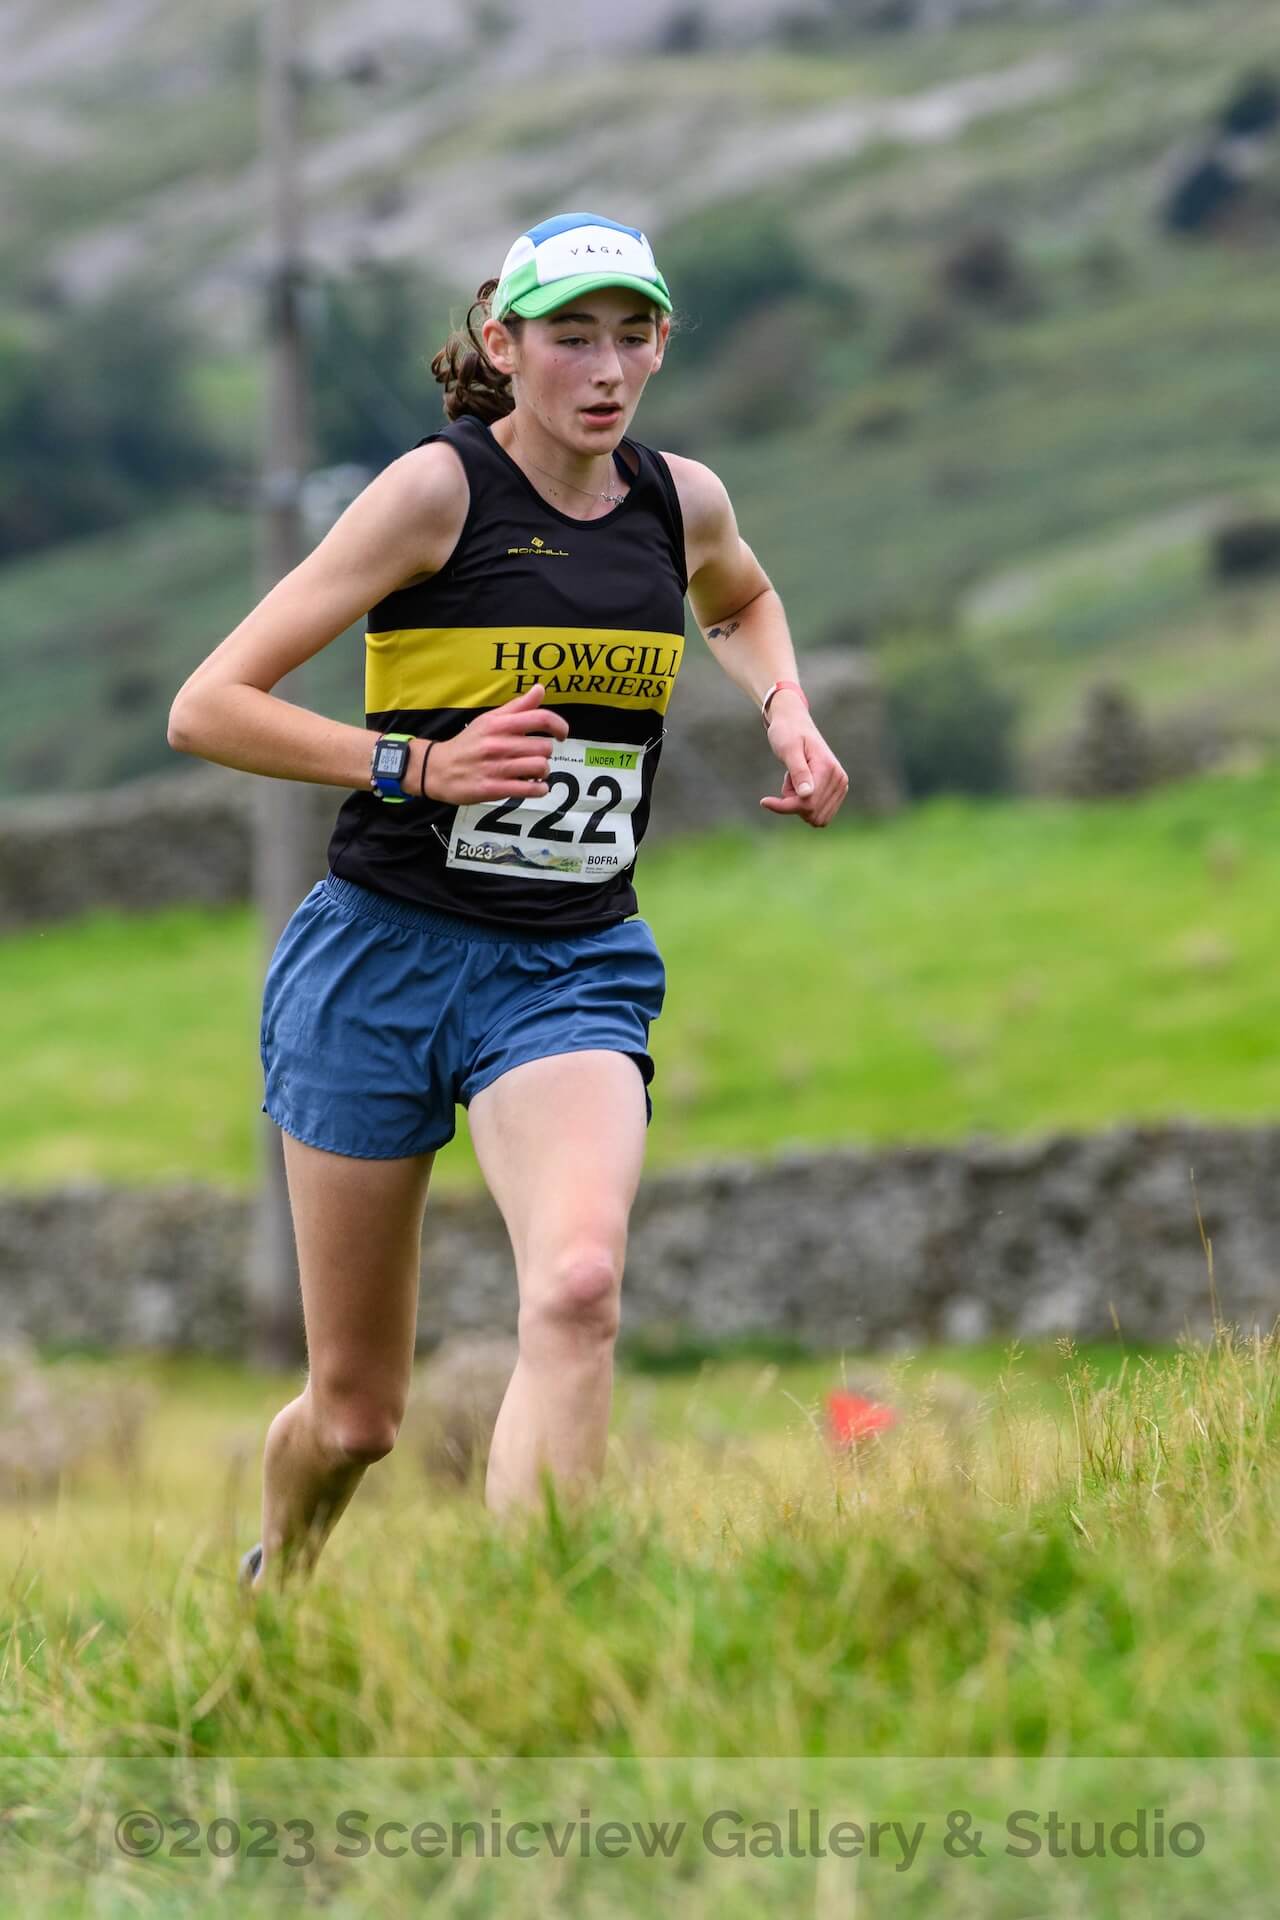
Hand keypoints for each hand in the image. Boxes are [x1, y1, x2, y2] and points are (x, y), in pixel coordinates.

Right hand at [413, 684, 568, 804]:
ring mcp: (496, 767)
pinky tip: (534, 785)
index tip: (562, 734)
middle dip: (545, 752)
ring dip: (542, 771)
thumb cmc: (468, 744)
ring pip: (540, 767)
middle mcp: (498, 744)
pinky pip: (530, 789)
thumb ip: (517, 706)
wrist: (438, 769)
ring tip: (534, 771)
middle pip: (544, 747)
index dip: (559, 726)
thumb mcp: (489, 720)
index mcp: (499, 724)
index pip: (541, 719)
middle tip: (535, 755)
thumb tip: (540, 689)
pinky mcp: (494, 789)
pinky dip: (539, 788)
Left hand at [760, 703, 849, 827]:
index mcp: (829, 769)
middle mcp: (840, 779)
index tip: (764, 801)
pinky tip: (800, 785)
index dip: (784, 806)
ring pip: (816, 816)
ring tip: (795, 781)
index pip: (808, 803)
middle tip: (788, 780)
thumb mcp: (789, 750)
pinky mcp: (837, 791)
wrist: (795, 723)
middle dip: (793, 803)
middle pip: (812, 813)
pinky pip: (819, 813)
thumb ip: (798, 772)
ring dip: (799, 804)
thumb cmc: (787, 733)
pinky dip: (805, 804)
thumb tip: (807, 795)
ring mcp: (841, 786)